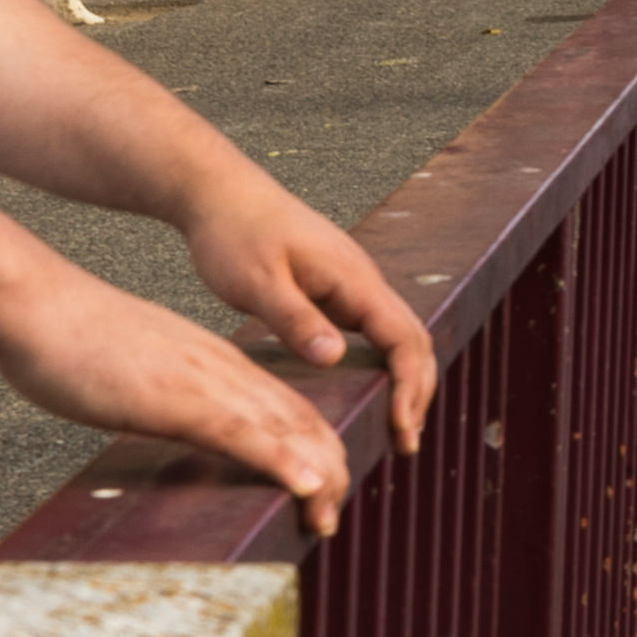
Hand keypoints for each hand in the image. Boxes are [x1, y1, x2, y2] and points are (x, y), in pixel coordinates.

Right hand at [0, 267, 359, 536]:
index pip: (286, 407)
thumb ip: (164, 395)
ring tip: (329, 517)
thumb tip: (166, 420)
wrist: (37, 306)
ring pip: (284, 429)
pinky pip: (242, 434)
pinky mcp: (178, 398)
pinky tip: (307, 486)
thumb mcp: (137, 370)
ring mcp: (205, 382)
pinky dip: (282, 462)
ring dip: (318, 475)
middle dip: (329, 469)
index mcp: (215, 362)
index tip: (326, 487)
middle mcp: (223, 370)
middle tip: (333, 518)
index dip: (315, 447)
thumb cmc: (72, 339)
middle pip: (300, 421)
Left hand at [182, 174, 441, 455]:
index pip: (404, 338)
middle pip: (414, 339)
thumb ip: (296, 320)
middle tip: (405, 444)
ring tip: (396, 426)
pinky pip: (374, 331)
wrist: (219, 192)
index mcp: (352, 278)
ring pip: (398, 335)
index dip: (410, 387)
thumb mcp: (257, 282)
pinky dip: (383, 365)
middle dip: (418, 392)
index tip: (403, 430)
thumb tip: (335, 357)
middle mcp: (363, 280)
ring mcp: (352, 283)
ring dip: (405, 379)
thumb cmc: (233, 234)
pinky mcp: (335, 288)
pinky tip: (368, 389)